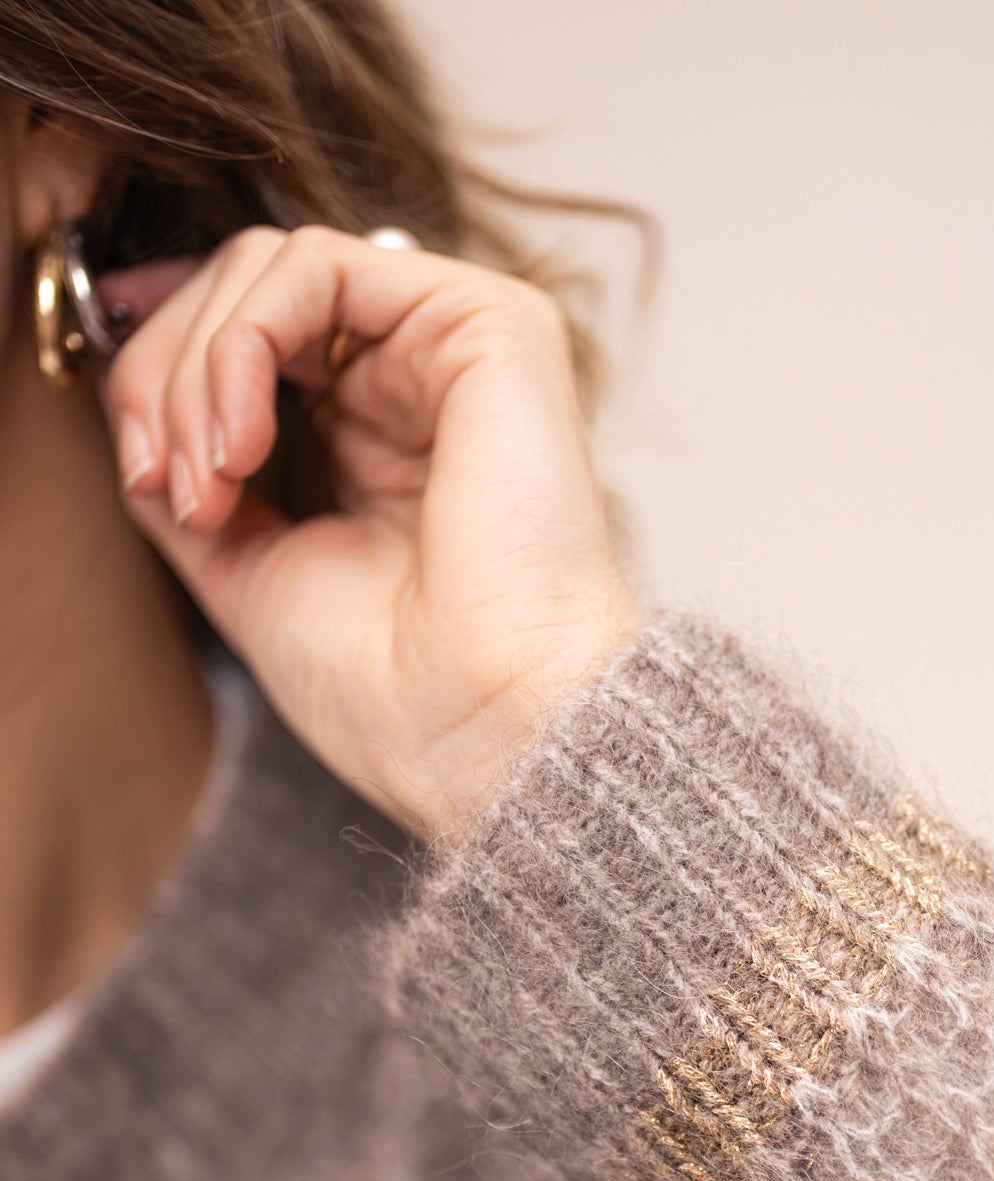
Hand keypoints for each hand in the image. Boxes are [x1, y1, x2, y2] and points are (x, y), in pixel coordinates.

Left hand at [101, 226, 639, 837]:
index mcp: (382, 437)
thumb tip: (134, 412)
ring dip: (198, 366)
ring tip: (210, 477)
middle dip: (166, 376)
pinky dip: (244, 339)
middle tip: (166, 481)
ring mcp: (455, 347)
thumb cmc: (403, 690)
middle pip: (246, 291)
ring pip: (270, 267)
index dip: (163, 376)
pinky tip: (244, 439)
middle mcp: (422, 381)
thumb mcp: (250, 566)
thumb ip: (192, 476)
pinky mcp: (488, 322)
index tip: (141, 467)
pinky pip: (317, 265)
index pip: (249, 341)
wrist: (486, 729)